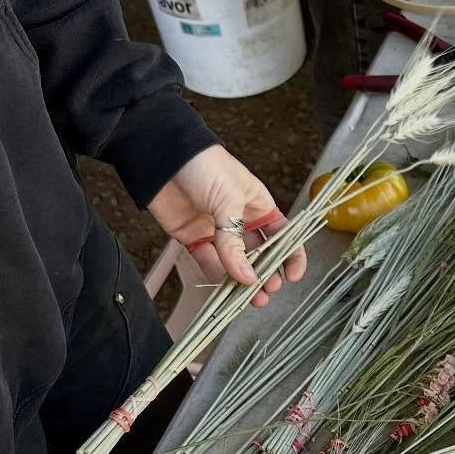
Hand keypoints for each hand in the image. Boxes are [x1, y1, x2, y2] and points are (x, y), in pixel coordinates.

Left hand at [148, 146, 300, 310]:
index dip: (291, 255)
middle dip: (266, 274)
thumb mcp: (229, 201)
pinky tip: (226, 286)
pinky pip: (208, 263)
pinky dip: (217, 277)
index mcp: (258, 205)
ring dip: (243, 282)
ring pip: (234, 263)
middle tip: (268, 289)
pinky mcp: (194, 238)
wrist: (162, 156)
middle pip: (259, 254)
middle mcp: (240, 220)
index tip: (292, 275)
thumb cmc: (203, 164)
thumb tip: (247, 276)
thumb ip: (236, 243)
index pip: (282, 235)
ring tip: (250, 297)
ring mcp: (216, 230)